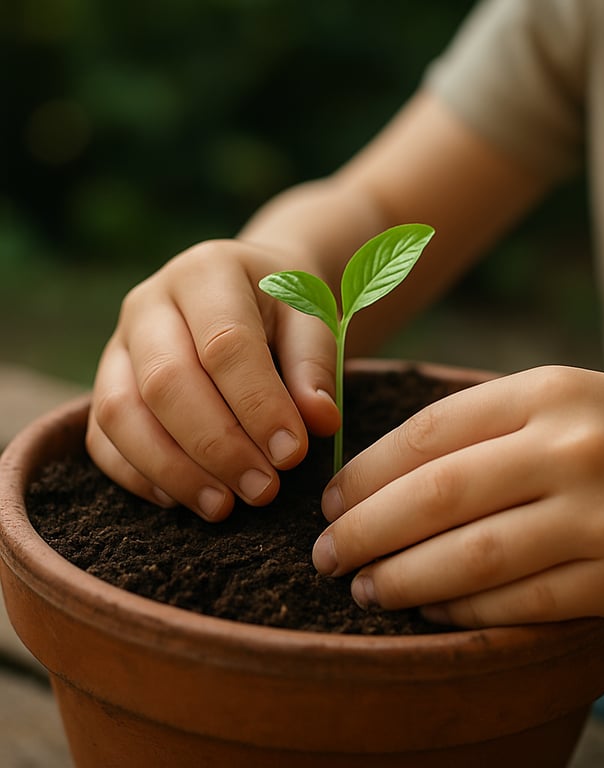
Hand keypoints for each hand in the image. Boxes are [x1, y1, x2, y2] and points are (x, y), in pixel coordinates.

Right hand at [87, 239, 339, 521]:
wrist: (247, 291)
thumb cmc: (284, 307)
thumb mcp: (312, 317)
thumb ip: (315, 364)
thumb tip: (319, 421)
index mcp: (207, 273)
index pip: (225, 344)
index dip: (258, 405)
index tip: (292, 454)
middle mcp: (149, 304)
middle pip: (165, 381)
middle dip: (217, 446)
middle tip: (263, 490)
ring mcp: (118, 344)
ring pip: (121, 413)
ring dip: (172, 470)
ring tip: (223, 506)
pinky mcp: (104, 382)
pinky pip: (101, 436)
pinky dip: (137, 475)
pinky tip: (182, 499)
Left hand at [312, 366, 603, 625]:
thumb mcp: (557, 398)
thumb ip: (476, 424)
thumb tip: (378, 474)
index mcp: (547, 392)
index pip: (428, 432)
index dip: (364, 472)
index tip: (330, 500)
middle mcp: (572, 448)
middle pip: (437, 495)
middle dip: (365, 530)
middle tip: (326, 553)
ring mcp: (601, 518)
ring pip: (473, 557)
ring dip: (403, 579)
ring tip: (364, 587)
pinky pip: (521, 604)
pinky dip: (463, 611)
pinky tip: (430, 611)